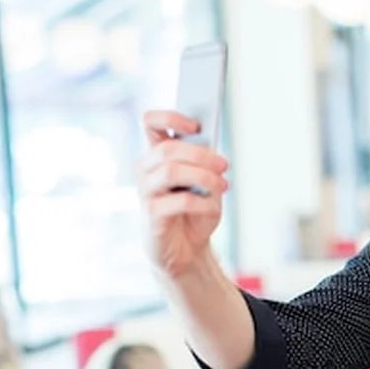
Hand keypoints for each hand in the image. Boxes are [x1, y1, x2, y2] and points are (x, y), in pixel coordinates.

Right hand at [137, 110, 230, 279]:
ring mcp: (146, 192)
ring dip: (203, 176)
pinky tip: (212, 207)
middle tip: (224, 164)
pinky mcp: (152, 214)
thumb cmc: (194, 212)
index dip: (170, 118)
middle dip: (200, 155)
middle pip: (168, 149)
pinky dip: (201, 202)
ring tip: (222, 185)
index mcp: (156, 155)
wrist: (186, 250)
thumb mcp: (204, 184)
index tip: (196, 126)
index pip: (150, 123)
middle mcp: (146, 170)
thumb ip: (203, 165)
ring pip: (172, 171)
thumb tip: (211, 152)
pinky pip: (179, 201)